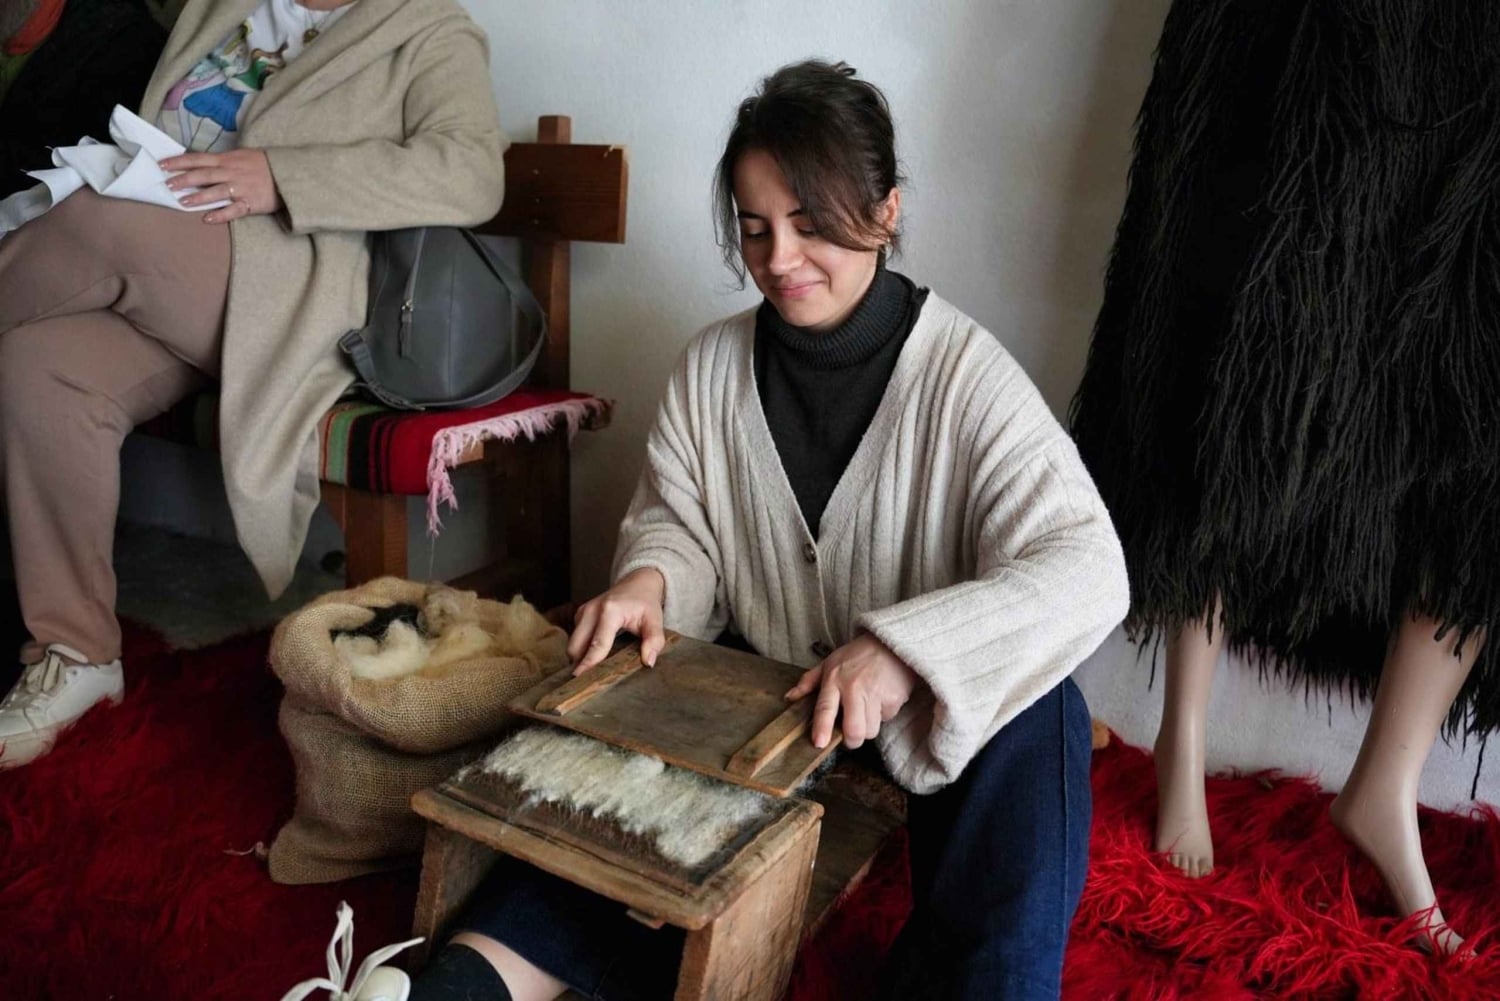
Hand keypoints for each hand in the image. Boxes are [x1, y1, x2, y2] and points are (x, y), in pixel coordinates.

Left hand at [161, 148, 282, 223]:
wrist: (290, 174)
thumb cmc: (265, 165)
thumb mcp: (243, 155)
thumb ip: (223, 160)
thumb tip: (201, 164)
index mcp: (228, 159)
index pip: (198, 159)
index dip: (179, 162)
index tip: (162, 165)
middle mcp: (232, 172)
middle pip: (203, 175)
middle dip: (183, 180)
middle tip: (167, 185)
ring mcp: (241, 188)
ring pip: (215, 191)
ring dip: (197, 197)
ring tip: (181, 202)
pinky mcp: (251, 202)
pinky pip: (234, 210)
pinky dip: (220, 214)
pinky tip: (207, 218)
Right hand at [567, 568, 666, 674]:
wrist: (637, 583)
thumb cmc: (645, 602)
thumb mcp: (655, 620)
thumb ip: (654, 641)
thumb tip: (648, 662)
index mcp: (610, 611)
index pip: (597, 644)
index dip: (589, 664)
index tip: (580, 680)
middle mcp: (591, 610)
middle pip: (576, 647)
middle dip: (581, 664)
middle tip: (592, 681)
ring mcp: (582, 612)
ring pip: (573, 645)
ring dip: (580, 658)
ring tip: (595, 670)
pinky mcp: (579, 616)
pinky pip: (575, 639)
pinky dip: (582, 650)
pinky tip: (595, 656)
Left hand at [785, 632, 918, 749]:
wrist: (890, 643)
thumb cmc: (857, 655)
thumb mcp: (830, 662)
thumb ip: (809, 681)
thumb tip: (790, 697)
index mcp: (834, 680)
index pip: (825, 707)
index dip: (822, 727)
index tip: (819, 743)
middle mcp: (854, 688)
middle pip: (853, 730)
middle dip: (852, 740)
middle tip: (851, 735)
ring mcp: (875, 694)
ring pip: (871, 730)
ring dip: (869, 726)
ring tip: (867, 709)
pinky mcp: (893, 698)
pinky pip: (886, 719)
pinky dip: (883, 714)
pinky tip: (881, 699)